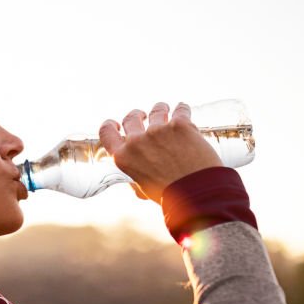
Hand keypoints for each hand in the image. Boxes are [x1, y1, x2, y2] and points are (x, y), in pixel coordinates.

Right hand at [98, 102, 221, 202]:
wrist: (197, 193)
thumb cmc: (170, 195)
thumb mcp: (144, 187)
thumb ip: (136, 175)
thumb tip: (135, 178)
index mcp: (124, 158)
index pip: (107, 133)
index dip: (110, 125)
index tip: (116, 123)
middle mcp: (137, 142)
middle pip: (131, 118)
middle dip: (137, 115)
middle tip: (144, 116)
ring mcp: (158, 131)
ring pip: (156, 110)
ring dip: (160, 109)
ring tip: (166, 111)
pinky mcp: (180, 125)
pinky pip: (180, 109)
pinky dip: (182, 109)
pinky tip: (182, 109)